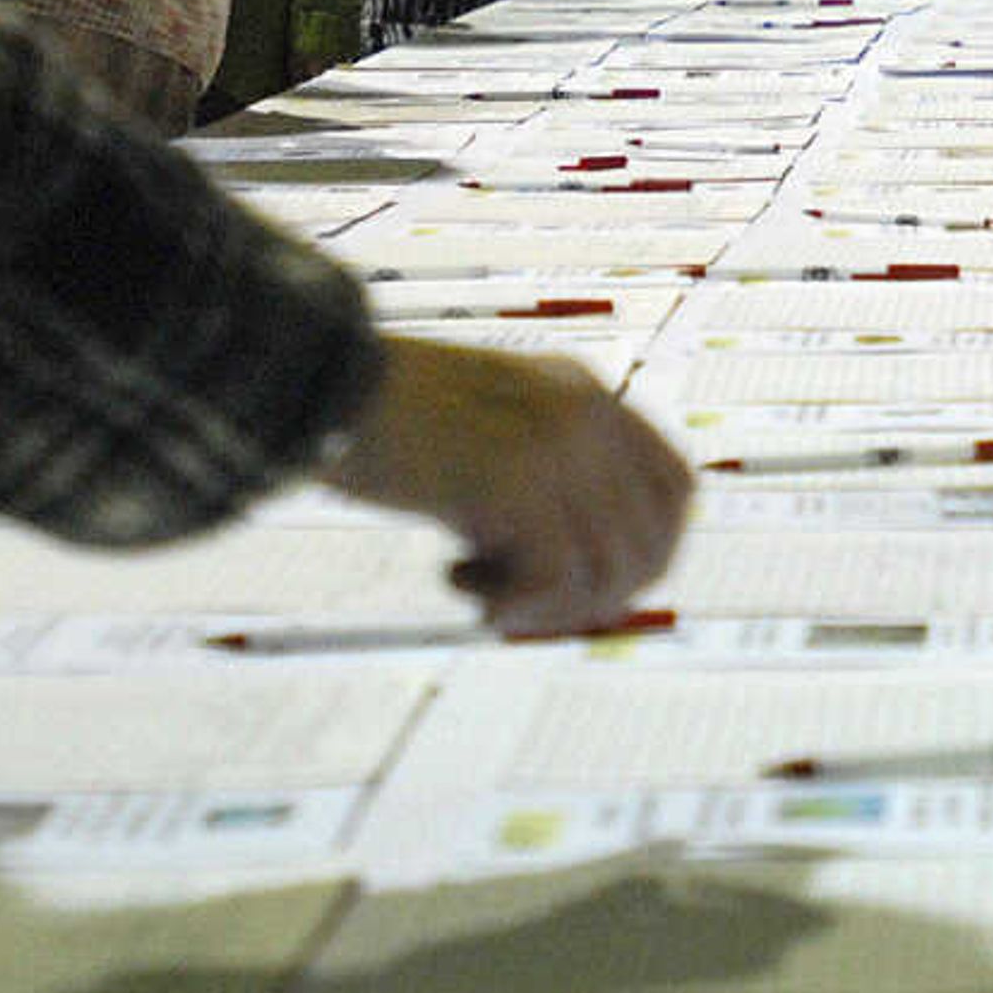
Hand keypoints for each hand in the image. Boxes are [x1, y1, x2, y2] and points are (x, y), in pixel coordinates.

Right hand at [319, 337, 691, 634]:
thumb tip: (583, 583)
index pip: (675, 487)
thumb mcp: (487, 436)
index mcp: (584, 394)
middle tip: (521, 602)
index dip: (647, 548)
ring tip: (479, 590)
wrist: (317, 386)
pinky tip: (455, 580)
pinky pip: (555, 580)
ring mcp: (557, 446)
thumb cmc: (385, 421)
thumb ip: (542, 481)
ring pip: (607, 571)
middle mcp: (586, 415)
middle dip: (593, 597)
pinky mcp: (517, 482)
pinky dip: (513, 604)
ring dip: (548, 607)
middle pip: (649, 543)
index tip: (585, 581)